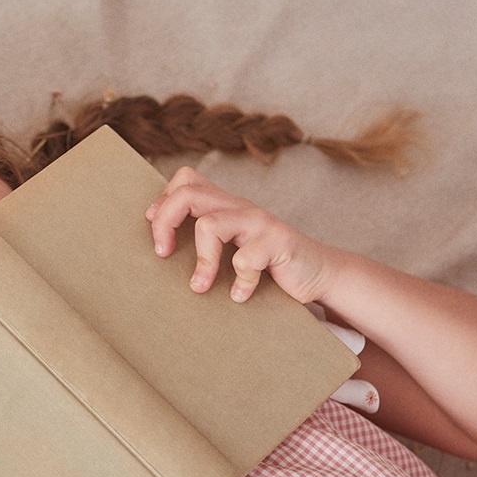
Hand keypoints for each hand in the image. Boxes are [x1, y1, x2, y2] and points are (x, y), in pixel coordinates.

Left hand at [146, 167, 331, 303]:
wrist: (317, 273)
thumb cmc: (268, 266)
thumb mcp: (232, 249)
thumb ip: (206, 243)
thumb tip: (160, 253)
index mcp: (225, 205)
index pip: (186, 180)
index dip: (164, 203)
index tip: (159, 237)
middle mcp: (240, 207)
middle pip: (188, 194)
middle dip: (165, 223)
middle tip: (163, 254)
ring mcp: (259, 223)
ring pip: (210, 225)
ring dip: (201, 262)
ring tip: (200, 287)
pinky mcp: (277, 242)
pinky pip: (244, 260)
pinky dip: (240, 283)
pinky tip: (241, 296)